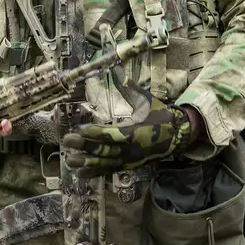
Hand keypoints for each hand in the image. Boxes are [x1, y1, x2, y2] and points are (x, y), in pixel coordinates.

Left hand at [62, 94, 193, 177]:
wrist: (176, 135)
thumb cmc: (159, 115)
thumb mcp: (146, 100)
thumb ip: (129, 88)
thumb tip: (117, 71)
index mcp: (135, 131)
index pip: (112, 134)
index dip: (96, 133)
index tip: (80, 130)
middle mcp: (130, 148)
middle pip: (105, 149)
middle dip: (85, 146)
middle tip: (67, 142)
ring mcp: (129, 159)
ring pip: (105, 163)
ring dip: (87, 162)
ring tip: (69, 161)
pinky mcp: (128, 166)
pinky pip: (110, 170)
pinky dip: (95, 172)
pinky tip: (81, 173)